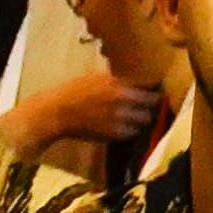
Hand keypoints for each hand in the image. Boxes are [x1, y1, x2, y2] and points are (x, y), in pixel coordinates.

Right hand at [0, 69, 165, 156]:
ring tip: (133, 117)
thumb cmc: (75, 90)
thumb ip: (119, 81)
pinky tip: (122, 125)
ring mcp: (120, 120)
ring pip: (144, 122)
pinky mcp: (114, 134)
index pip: (150, 89)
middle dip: (149, 107)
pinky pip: (132, 133)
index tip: (154, 92)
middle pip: (151, 107)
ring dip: (141, 120)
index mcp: (119, 85)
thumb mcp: (98, 77)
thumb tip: (137, 81)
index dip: (154, 92)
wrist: (58, 112)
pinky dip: (130, 130)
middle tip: (145, 106)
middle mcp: (123, 102)